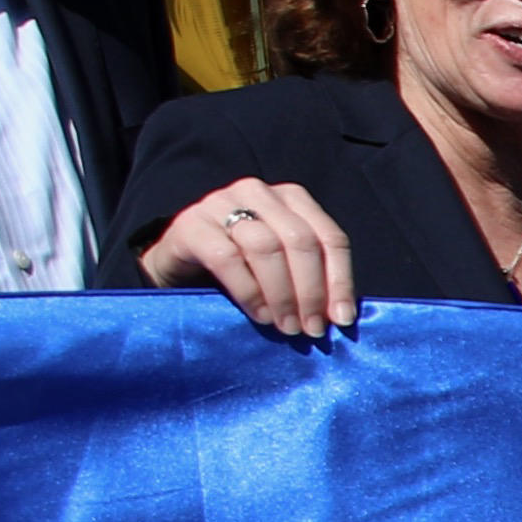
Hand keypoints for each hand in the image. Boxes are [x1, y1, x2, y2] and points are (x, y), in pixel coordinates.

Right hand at [138, 177, 358, 340]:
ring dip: (282, 294)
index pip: (329, 237)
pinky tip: (260, 314)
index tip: (342, 319)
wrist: (179, 263)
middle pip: (299, 240)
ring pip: (265, 247)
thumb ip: (311, 280)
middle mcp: (259, 193)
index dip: (340, 281)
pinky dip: (249, 291)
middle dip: (311, 291)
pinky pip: (226, 258)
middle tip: (311, 328)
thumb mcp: (283, 268)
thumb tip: (340, 317)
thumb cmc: (242, 267)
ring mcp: (221, 203)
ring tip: (286, 326)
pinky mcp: (190, 224)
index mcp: (292, 199)